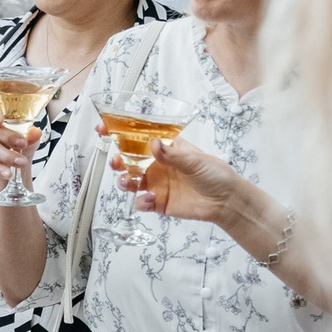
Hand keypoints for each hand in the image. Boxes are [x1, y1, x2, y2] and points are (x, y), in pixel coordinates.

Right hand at [0, 102, 34, 184]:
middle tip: (23, 144)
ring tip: (19, 163)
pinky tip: (6, 171)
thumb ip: (30, 136)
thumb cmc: (14, 142)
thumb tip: (36, 132)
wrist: (9, 161)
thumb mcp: (25, 138)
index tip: (0, 119)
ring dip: (4, 155)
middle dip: (6, 137)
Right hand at [126, 138, 253, 226]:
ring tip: (127, 182)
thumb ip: (172, 155)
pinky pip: (141, 202)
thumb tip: (154, 145)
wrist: (225, 202)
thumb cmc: (216, 175)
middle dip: (118, 160)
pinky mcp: (157, 202)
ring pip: (130, 181)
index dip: (121, 133)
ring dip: (124, 181)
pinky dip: (141, 201)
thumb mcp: (195, 160)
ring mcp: (156, 184)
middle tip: (117, 162)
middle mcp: (158, 165)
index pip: (140, 138)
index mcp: (166, 149)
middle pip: (129, 160)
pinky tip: (150, 199)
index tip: (105, 129)